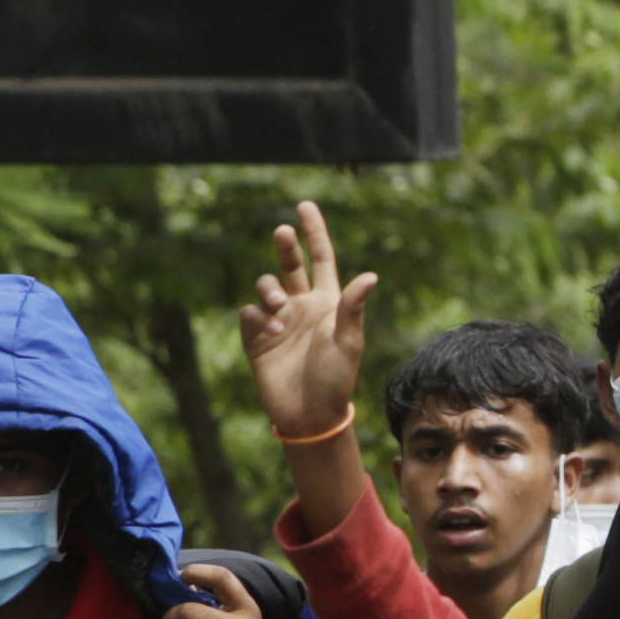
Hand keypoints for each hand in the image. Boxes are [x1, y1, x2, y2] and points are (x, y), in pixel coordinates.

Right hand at [237, 199, 373, 459]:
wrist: (310, 413)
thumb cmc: (335, 378)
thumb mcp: (348, 342)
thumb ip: (353, 308)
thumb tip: (370, 276)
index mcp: (327, 302)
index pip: (320, 259)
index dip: (314, 233)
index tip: (305, 205)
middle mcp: (301, 305)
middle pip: (289, 265)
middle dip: (285, 246)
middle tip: (283, 231)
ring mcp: (277, 319)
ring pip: (265, 286)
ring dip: (269, 291)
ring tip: (279, 311)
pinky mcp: (256, 336)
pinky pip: (249, 313)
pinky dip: (257, 317)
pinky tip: (270, 332)